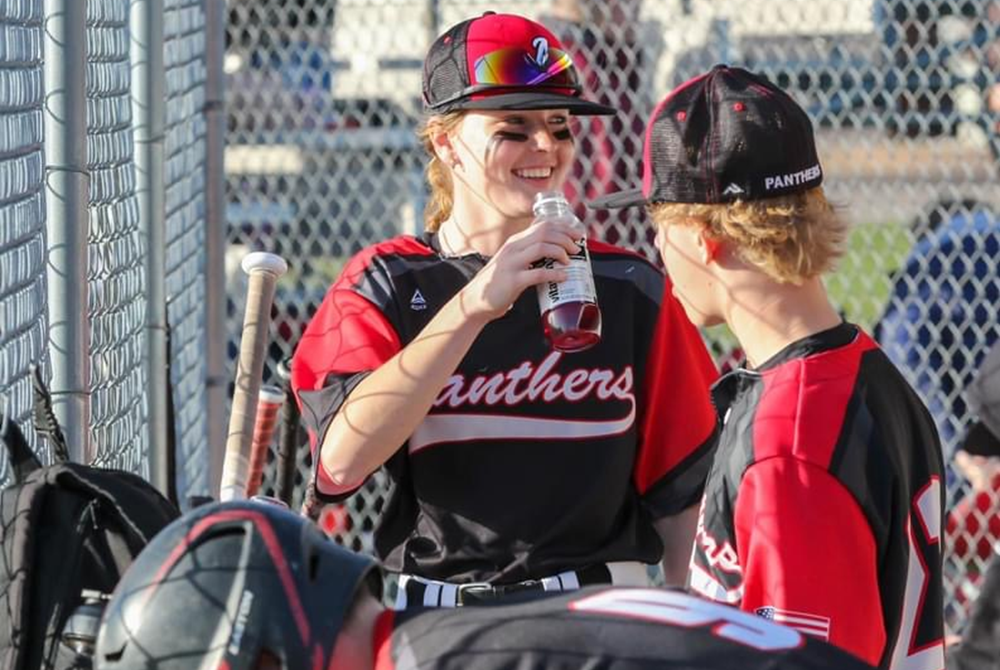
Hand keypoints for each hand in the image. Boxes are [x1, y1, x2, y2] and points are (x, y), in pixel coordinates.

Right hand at [458, 219, 583, 320]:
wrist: (475, 300)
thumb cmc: (498, 282)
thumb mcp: (512, 261)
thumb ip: (528, 254)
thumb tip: (553, 251)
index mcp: (515, 242)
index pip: (542, 224)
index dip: (563, 227)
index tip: (577, 235)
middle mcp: (513, 248)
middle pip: (545, 232)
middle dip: (566, 237)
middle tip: (577, 248)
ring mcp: (512, 263)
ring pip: (542, 247)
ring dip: (561, 252)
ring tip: (570, 260)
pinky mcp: (513, 281)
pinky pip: (537, 273)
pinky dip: (554, 274)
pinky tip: (563, 277)